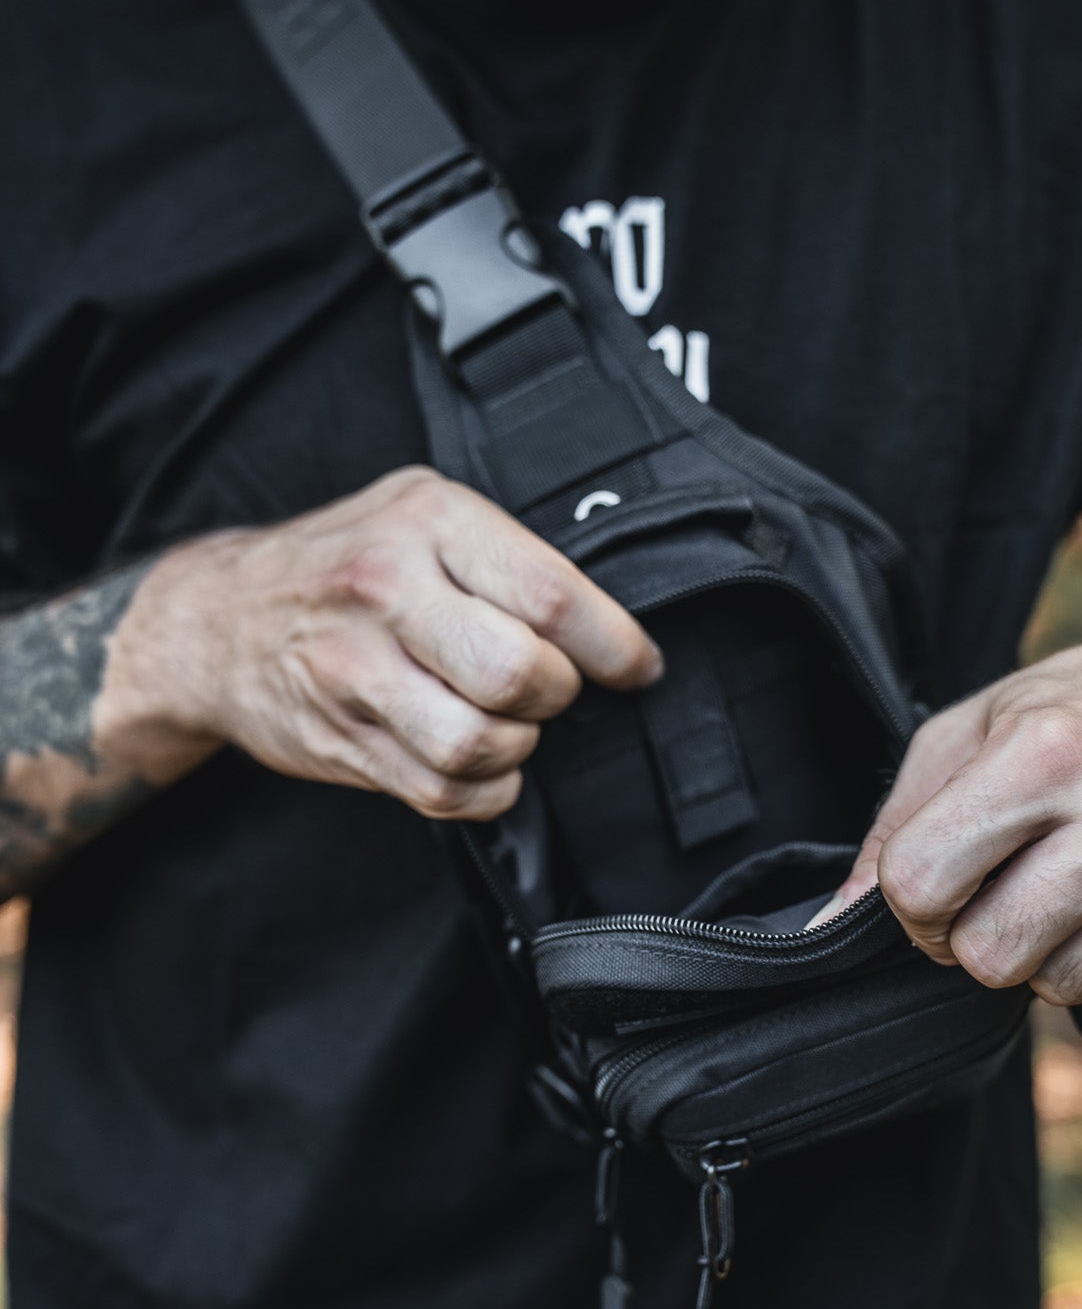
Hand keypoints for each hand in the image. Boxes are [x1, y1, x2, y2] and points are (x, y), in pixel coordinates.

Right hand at [130, 467, 662, 820]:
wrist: (217, 619)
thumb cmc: (346, 562)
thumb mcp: (422, 515)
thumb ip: (506, 558)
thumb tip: (612, 628)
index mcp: (427, 521)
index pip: (550, 595)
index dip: (613, 645)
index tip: (636, 666)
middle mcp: (385, 587)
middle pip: (519, 674)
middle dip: (556, 695)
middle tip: (550, 689)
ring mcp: (353, 669)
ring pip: (480, 744)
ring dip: (517, 748)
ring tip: (507, 722)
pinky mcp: (339, 738)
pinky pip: (442, 793)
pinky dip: (482, 792)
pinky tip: (478, 764)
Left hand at [817, 628, 1081, 999]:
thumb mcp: (973, 727)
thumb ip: (894, 828)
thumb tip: (830, 930)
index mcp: (1049, 751)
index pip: (920, 887)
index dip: (911, 895)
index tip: (943, 869)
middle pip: (989, 958)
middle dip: (978, 932)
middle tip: (1008, 880)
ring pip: (1062, 987)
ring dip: (1051, 945)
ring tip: (1077, 876)